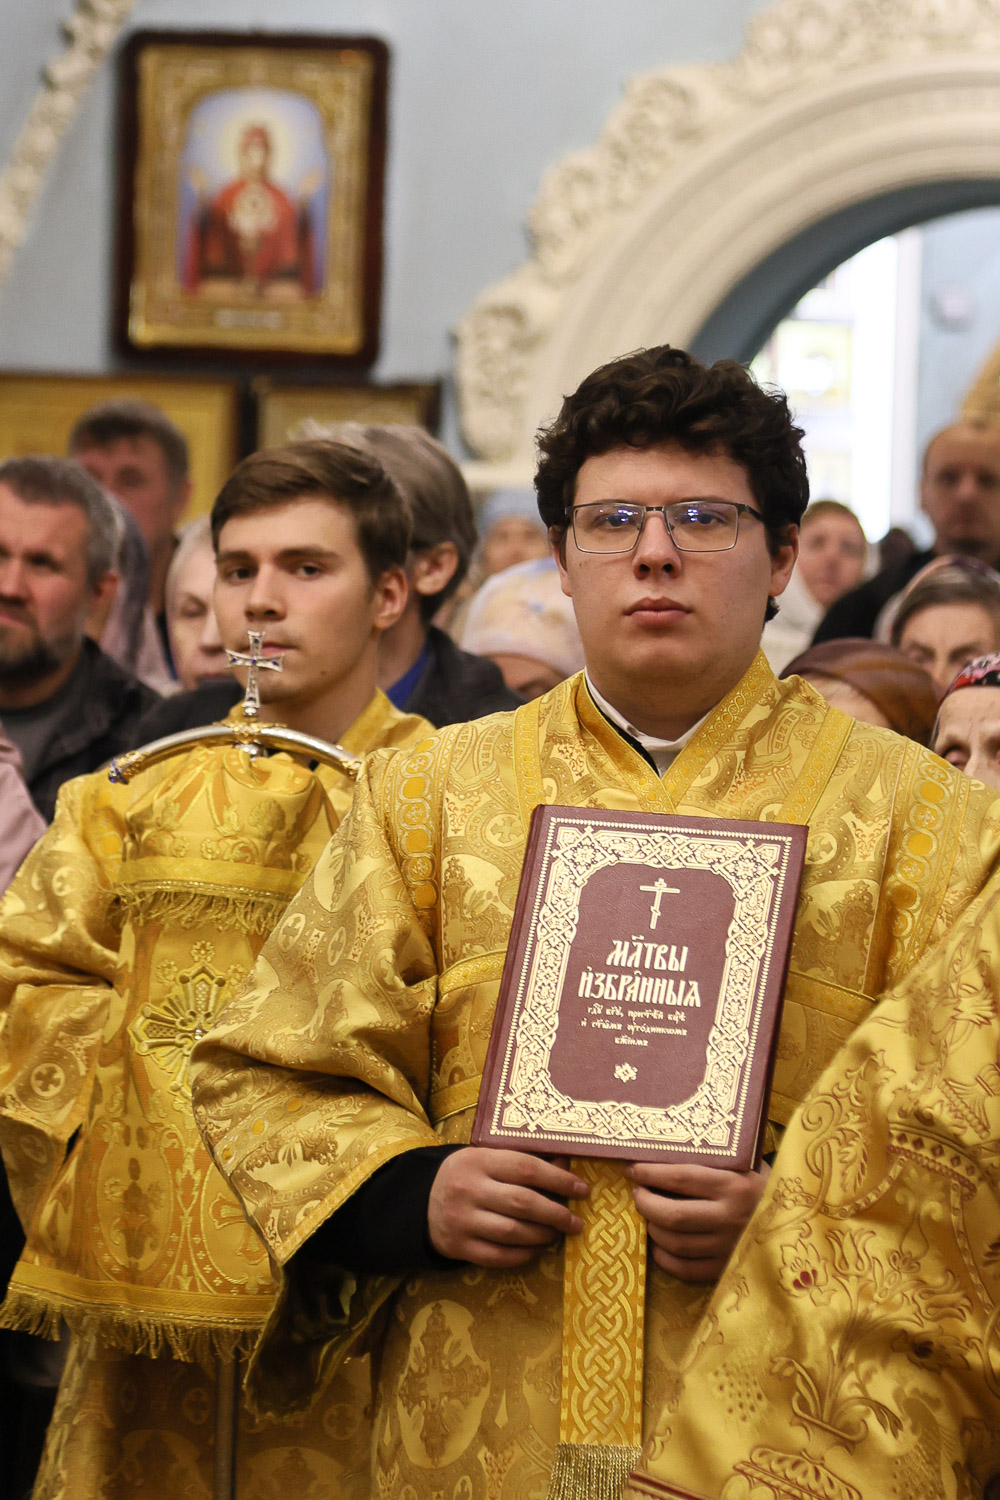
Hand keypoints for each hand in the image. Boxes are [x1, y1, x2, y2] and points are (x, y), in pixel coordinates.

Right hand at [428, 1148, 587, 1268]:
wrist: (421, 1201)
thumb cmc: (466, 1175)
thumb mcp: (487, 1157)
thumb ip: (524, 1160)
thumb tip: (566, 1163)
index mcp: (478, 1160)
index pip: (526, 1168)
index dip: (558, 1179)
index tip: (581, 1189)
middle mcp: (469, 1190)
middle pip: (522, 1203)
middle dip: (556, 1213)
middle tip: (575, 1221)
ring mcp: (462, 1220)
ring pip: (513, 1233)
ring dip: (543, 1235)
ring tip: (557, 1234)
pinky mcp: (459, 1247)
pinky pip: (499, 1256)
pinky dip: (524, 1255)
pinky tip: (537, 1249)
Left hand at [626, 1160, 769, 1281]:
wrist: (806, 1222)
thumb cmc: (766, 1186)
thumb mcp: (746, 1164)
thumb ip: (713, 1160)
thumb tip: (663, 1148)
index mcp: (735, 1185)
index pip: (681, 1177)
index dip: (650, 1173)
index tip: (631, 1168)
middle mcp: (731, 1218)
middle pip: (672, 1215)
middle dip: (645, 1203)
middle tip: (637, 1192)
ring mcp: (729, 1247)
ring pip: (675, 1243)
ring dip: (653, 1229)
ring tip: (649, 1215)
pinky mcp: (728, 1270)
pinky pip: (686, 1270)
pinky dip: (666, 1258)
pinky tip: (661, 1245)